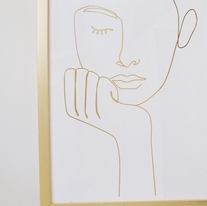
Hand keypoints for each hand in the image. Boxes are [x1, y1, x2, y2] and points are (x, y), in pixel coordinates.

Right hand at [62, 67, 155, 195]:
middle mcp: (77, 113)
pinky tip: (117, 102)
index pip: (70, 74)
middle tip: (108, 96)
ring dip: (109, 85)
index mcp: (71, 110)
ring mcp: (89, 112)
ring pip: (94, 77)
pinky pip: (104, 83)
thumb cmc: (121, 115)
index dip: (87, 76)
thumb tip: (76, 71)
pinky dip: (114, 87)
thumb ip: (85, 87)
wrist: (136, 135)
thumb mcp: (97, 101)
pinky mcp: (104, 111)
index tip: (97, 91)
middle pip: (82, 73)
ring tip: (113, 102)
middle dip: (99, 79)